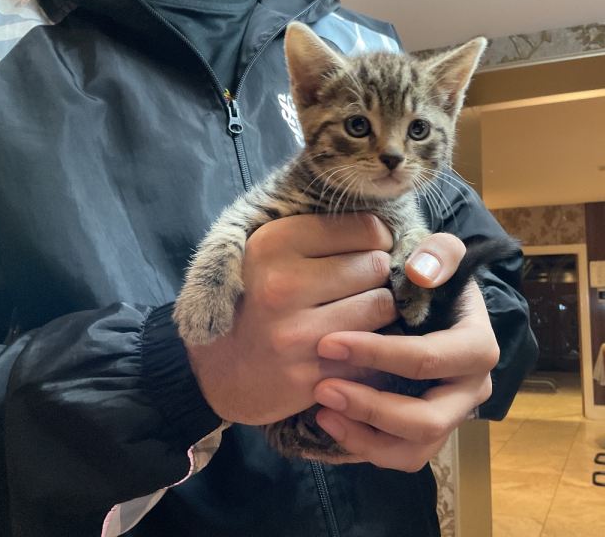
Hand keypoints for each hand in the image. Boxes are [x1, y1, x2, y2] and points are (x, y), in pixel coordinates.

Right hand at [185, 213, 397, 424]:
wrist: (217, 373)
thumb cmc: (253, 301)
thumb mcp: (268, 252)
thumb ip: (320, 231)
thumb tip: (388, 228)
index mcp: (271, 244)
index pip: (366, 229)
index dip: (377, 239)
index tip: (367, 251)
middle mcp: (282, 286)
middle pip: (377, 266)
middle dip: (377, 275)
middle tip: (360, 285)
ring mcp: (297, 336)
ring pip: (383, 307)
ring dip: (379, 310)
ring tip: (357, 313)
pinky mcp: (312, 376)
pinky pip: (374, 350)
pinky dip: (373, 345)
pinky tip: (353, 344)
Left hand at [313, 233, 498, 470]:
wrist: (433, 306)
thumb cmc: (431, 281)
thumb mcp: (439, 257)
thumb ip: (438, 254)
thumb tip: (420, 270)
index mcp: (477, 347)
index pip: (430, 359)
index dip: (380, 354)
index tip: (329, 343)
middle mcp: (470, 389)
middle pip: (428, 419)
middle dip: (372, 407)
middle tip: (323, 389)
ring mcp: (451, 416)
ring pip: (414, 451)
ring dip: (365, 437)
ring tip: (322, 413)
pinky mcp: (428, 434)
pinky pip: (399, 457)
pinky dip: (363, 447)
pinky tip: (330, 423)